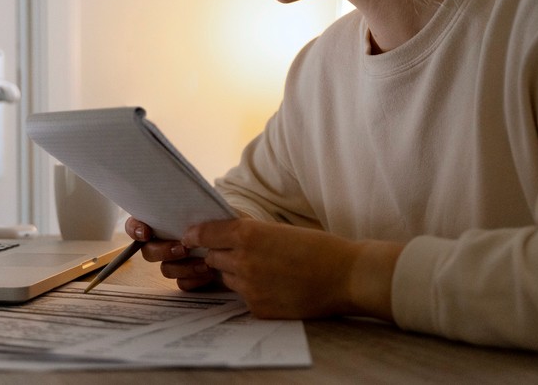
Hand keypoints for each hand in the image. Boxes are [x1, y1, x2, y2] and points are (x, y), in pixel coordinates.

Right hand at [124, 217, 221, 290]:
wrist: (241, 242)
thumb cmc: (224, 220)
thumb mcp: (213, 209)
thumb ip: (198, 210)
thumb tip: (188, 221)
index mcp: (164, 221)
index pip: (136, 224)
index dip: (135, 229)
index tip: (146, 233)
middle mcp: (165, 242)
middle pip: (148, 251)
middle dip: (163, 251)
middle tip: (182, 249)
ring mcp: (175, 262)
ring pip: (165, 269)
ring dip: (183, 267)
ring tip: (205, 263)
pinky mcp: (187, 278)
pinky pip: (181, 284)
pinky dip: (194, 279)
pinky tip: (208, 274)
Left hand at [181, 218, 402, 320]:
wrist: (345, 276)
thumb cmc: (317, 247)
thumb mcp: (277, 229)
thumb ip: (249, 232)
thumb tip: (225, 233)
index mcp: (247, 234)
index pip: (205, 233)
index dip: (197, 235)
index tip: (192, 237)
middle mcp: (242, 260)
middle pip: (212, 257)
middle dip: (218, 254)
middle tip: (233, 252)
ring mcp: (249, 286)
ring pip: (226, 277)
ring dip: (235, 272)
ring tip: (261, 269)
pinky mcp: (258, 308)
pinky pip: (243, 297)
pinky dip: (252, 291)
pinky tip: (274, 285)